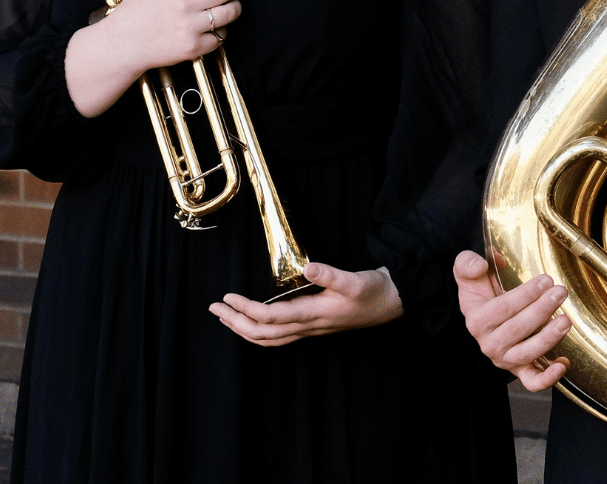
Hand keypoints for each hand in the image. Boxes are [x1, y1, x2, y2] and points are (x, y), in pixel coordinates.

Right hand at [65, 0, 241, 116]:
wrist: (121, 45)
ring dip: (232, 7)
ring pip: (231, 12)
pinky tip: (209, 28)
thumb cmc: (135, 11)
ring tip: (224, 7)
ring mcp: (190, 27)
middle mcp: (184, 5)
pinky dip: (219, 32)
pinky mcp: (194, 47)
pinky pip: (222, 36)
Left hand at [209, 262, 402, 345]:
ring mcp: (309, 330)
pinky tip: (253, 324)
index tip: (228, 296)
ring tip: (225, 319)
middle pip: (261, 334)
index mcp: (313, 314)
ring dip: (242, 330)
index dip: (245, 309)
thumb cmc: (374, 291)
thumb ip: (330, 274)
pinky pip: (278, 338)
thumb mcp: (355, 279)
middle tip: (214, 308)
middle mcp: (307, 326)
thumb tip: (307, 267)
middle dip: (234, 322)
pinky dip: (258, 333)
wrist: (391, 304)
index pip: (269, 317)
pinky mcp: (312, 327)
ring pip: (267, 339)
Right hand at [454, 250, 570, 390]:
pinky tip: (564, 363)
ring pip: (526, 354)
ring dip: (548, 338)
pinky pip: (531, 381)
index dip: (525, 295)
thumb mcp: (468, 274)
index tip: (546, 280)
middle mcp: (489, 343)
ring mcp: (505, 358)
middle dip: (541, 310)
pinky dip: (548, 378)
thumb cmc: (481, 292)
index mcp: (477, 320)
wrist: (485, 315)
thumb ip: (467, 264)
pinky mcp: (519, 369)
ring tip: (565, 320)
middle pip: (517, 329)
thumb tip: (480, 264)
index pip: (503, 308)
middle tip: (560, 293)